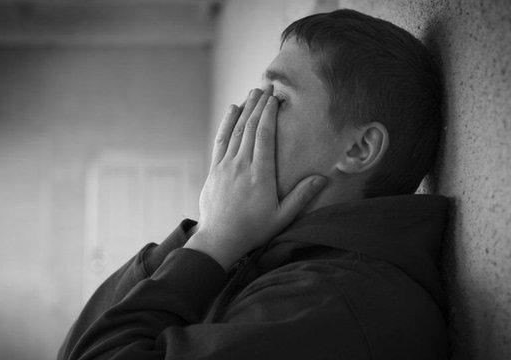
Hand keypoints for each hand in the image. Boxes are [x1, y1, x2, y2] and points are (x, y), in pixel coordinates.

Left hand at [183, 86, 327, 270]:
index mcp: (260, 175)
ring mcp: (225, 166)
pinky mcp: (214, 170)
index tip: (275, 98)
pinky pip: (220, 141)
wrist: (218, 240)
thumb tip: (323, 178)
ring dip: (245, 109)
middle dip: (259, 105)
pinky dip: (226, 123)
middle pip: (250, 128)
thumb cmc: (252, 230)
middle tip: (266, 87)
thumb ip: (301, 196)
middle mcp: (241, 166)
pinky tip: (232, 110)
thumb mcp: (281, 217)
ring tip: (253, 93)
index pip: (264, 136)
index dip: (269, 114)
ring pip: (236, 131)